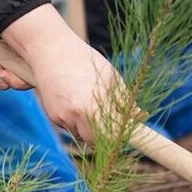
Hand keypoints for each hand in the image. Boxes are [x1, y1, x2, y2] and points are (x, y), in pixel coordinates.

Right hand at [0, 5, 121, 142]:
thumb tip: (140, 116)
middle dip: (103, 135)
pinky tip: (72, 99)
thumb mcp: (110, 76)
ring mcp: (63, 116)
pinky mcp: (52, 115)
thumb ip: (124, 100)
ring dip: (87, 126)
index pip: (113, 136)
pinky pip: (68, 126)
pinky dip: (74, 119)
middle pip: (95, 141)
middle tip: (108, 119)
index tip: (128, 134)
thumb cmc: (85, 60)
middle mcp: (77, 115)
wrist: (51, 50)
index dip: (121, 137)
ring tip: (87, 102)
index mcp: (95, 106)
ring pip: (81, 134)